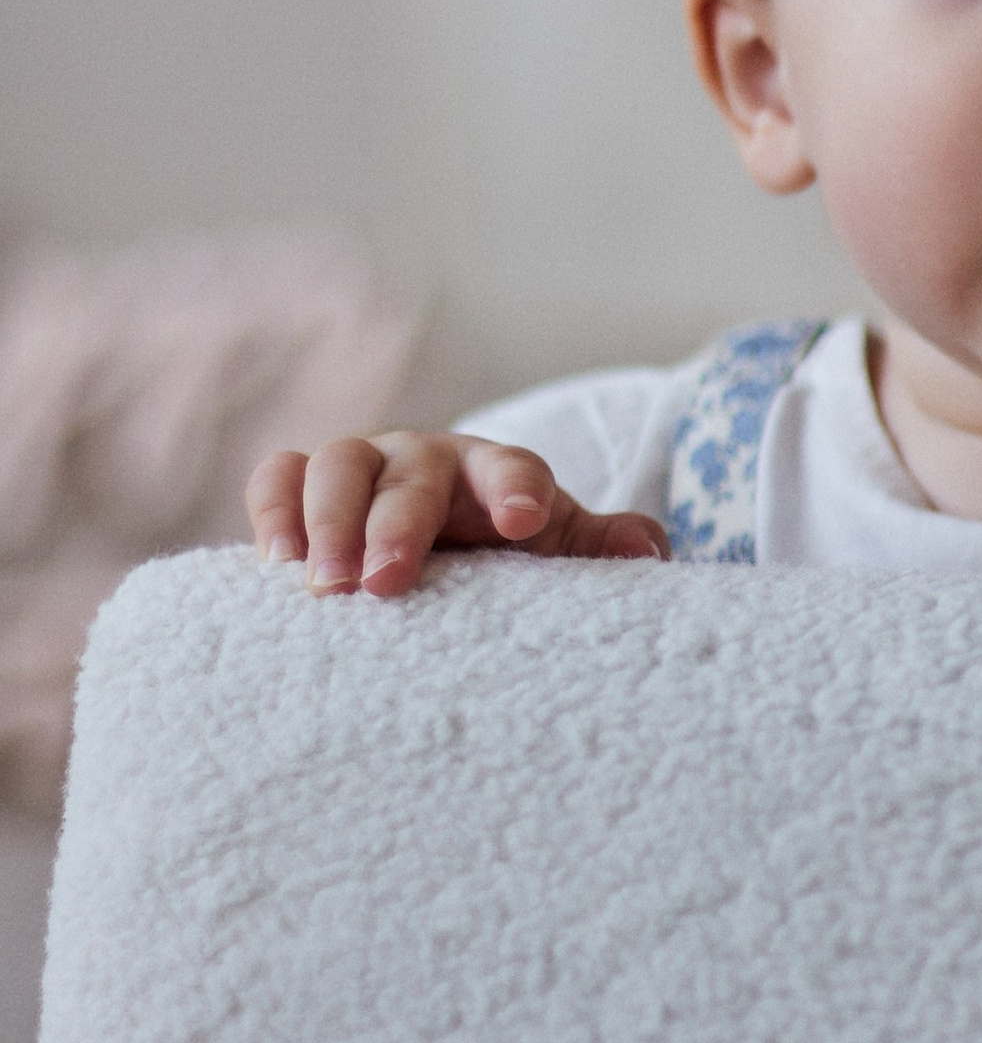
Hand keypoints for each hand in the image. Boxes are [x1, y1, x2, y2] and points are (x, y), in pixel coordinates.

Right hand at [246, 433, 668, 597]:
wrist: (438, 539)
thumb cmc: (502, 548)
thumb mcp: (554, 550)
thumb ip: (598, 548)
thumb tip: (649, 552)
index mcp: (495, 470)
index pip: (513, 466)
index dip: (516, 489)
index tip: (521, 524)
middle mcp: (425, 458)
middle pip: (409, 474)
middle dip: (395, 524)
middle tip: (382, 583)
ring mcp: (362, 466)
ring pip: (335, 467)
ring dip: (326, 522)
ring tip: (322, 584)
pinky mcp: (305, 486)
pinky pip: (277, 478)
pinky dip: (272, 510)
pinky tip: (273, 562)